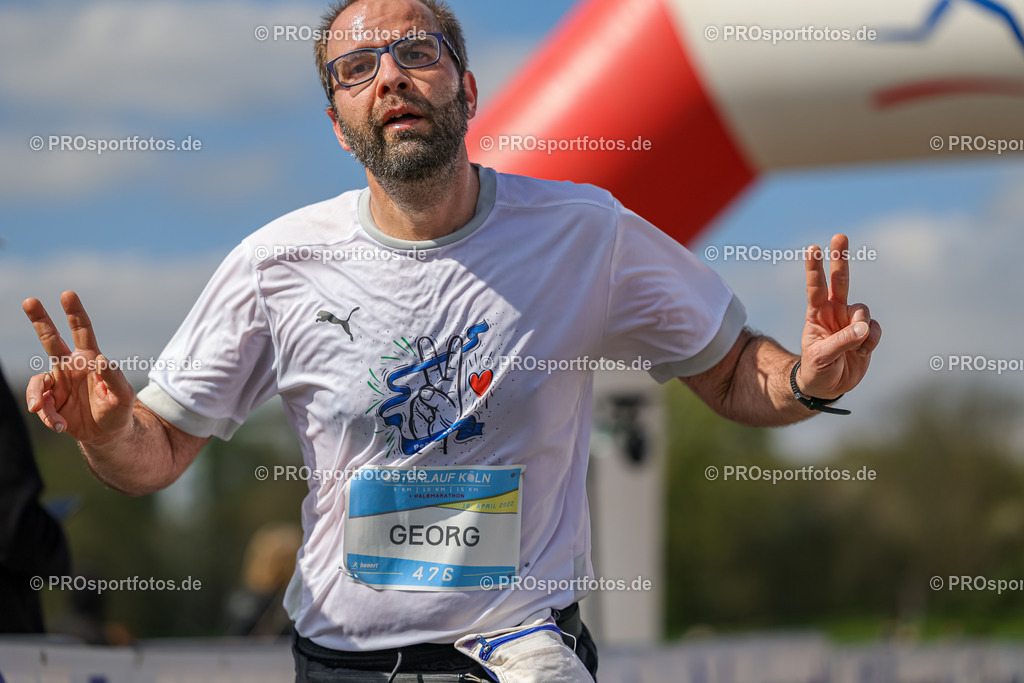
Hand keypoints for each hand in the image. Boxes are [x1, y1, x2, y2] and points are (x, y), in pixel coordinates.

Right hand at [23, 291, 134, 443]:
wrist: (107, 434)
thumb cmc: (118, 410)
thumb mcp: (123, 396)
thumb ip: (114, 378)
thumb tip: (101, 359)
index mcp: (89, 359)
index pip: (82, 331)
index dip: (75, 313)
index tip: (67, 294)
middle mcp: (70, 366)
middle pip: (51, 339)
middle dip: (40, 320)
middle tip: (30, 300)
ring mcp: (57, 383)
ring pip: (37, 381)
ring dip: (38, 397)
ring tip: (46, 414)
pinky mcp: (50, 401)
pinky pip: (41, 405)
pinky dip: (47, 416)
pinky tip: (59, 426)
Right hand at [409, 336, 463, 440]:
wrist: (426, 442)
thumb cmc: (443, 427)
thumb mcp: (448, 414)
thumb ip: (439, 401)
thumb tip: (424, 391)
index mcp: (450, 392)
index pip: (452, 371)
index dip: (454, 356)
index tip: (455, 340)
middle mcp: (437, 391)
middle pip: (433, 370)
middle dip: (429, 355)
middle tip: (425, 339)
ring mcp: (424, 396)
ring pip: (421, 382)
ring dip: (421, 366)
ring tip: (420, 346)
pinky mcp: (413, 403)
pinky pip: (415, 402)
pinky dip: (418, 409)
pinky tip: (423, 416)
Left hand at [797, 234, 881, 398]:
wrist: (828, 387)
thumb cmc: (816, 370)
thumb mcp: (822, 358)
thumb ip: (842, 341)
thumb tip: (863, 328)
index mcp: (817, 314)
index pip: (815, 287)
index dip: (815, 268)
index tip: (812, 248)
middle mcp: (835, 312)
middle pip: (840, 281)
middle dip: (840, 259)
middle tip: (839, 236)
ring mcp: (851, 321)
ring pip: (863, 310)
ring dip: (861, 327)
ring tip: (854, 346)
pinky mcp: (866, 334)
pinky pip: (875, 329)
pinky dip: (872, 340)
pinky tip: (863, 351)